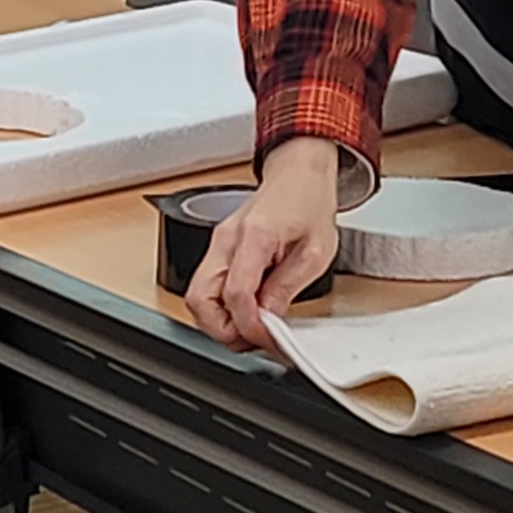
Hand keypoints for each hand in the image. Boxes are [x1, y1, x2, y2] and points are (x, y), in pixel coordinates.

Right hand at [184, 138, 347, 351]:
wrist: (299, 173)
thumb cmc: (309, 202)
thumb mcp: (316, 251)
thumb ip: (288, 287)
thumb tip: (268, 318)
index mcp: (254, 236)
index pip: (234, 294)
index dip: (248, 325)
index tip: (266, 338)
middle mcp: (227, 239)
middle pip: (199, 299)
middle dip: (221, 330)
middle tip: (252, 339)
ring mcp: (218, 243)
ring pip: (196, 296)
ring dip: (218, 321)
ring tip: (250, 327)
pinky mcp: (218, 248)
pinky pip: (206, 285)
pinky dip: (220, 306)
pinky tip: (246, 310)